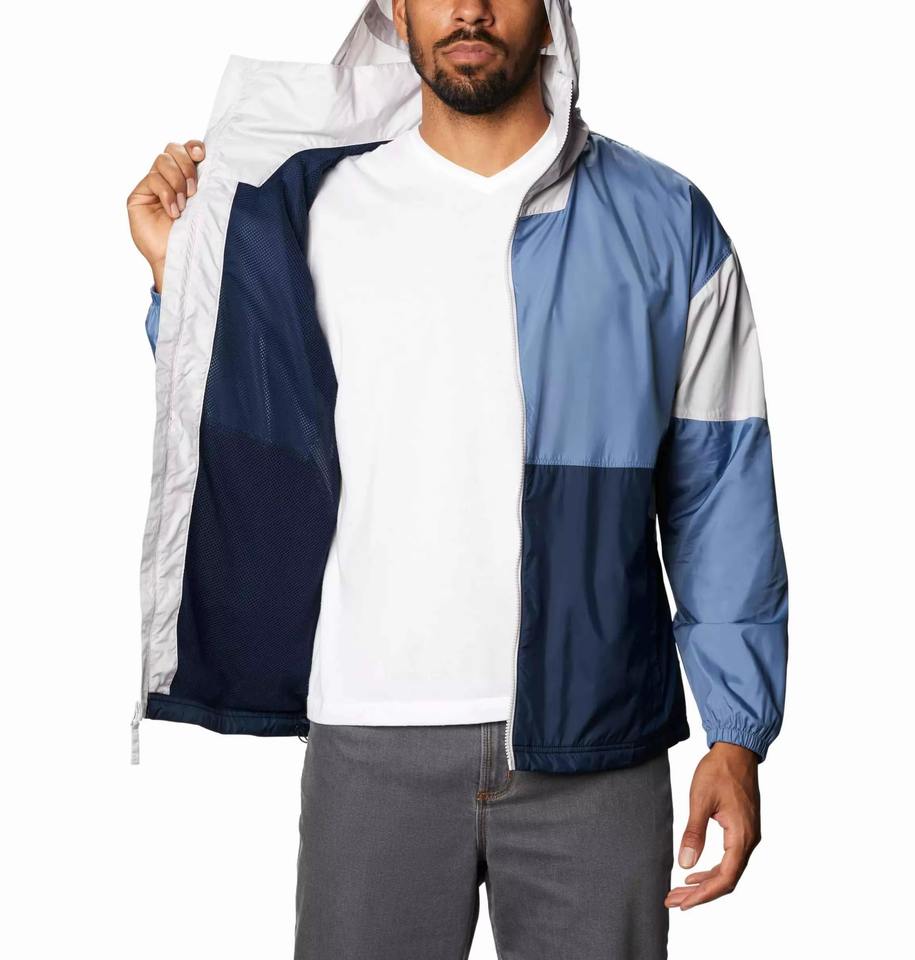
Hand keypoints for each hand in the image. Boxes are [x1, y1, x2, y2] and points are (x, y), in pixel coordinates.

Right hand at [127, 139, 205, 293]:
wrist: (180, 258)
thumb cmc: (195, 234)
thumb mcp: (204, 204)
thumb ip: (205, 183)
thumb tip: (215, 160)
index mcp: (186, 177)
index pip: (186, 149)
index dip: (193, 147)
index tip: (203, 155)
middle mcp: (168, 178)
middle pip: (172, 149)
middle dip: (186, 165)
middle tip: (195, 190)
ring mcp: (152, 185)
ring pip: (162, 161)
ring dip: (177, 181)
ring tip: (184, 204)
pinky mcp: (138, 196)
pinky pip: (153, 180)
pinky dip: (167, 194)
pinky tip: (174, 212)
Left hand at [665, 741, 760, 910]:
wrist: (737, 751)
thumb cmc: (719, 771)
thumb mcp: (700, 801)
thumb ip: (694, 833)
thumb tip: (685, 863)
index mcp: (742, 836)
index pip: (725, 878)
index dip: (703, 894)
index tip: (682, 903)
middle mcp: (749, 840)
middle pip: (727, 880)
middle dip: (700, 893)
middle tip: (674, 900)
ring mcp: (748, 836)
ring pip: (728, 871)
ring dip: (705, 883)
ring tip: (680, 890)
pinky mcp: (743, 830)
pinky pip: (730, 859)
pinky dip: (712, 870)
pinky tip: (694, 872)